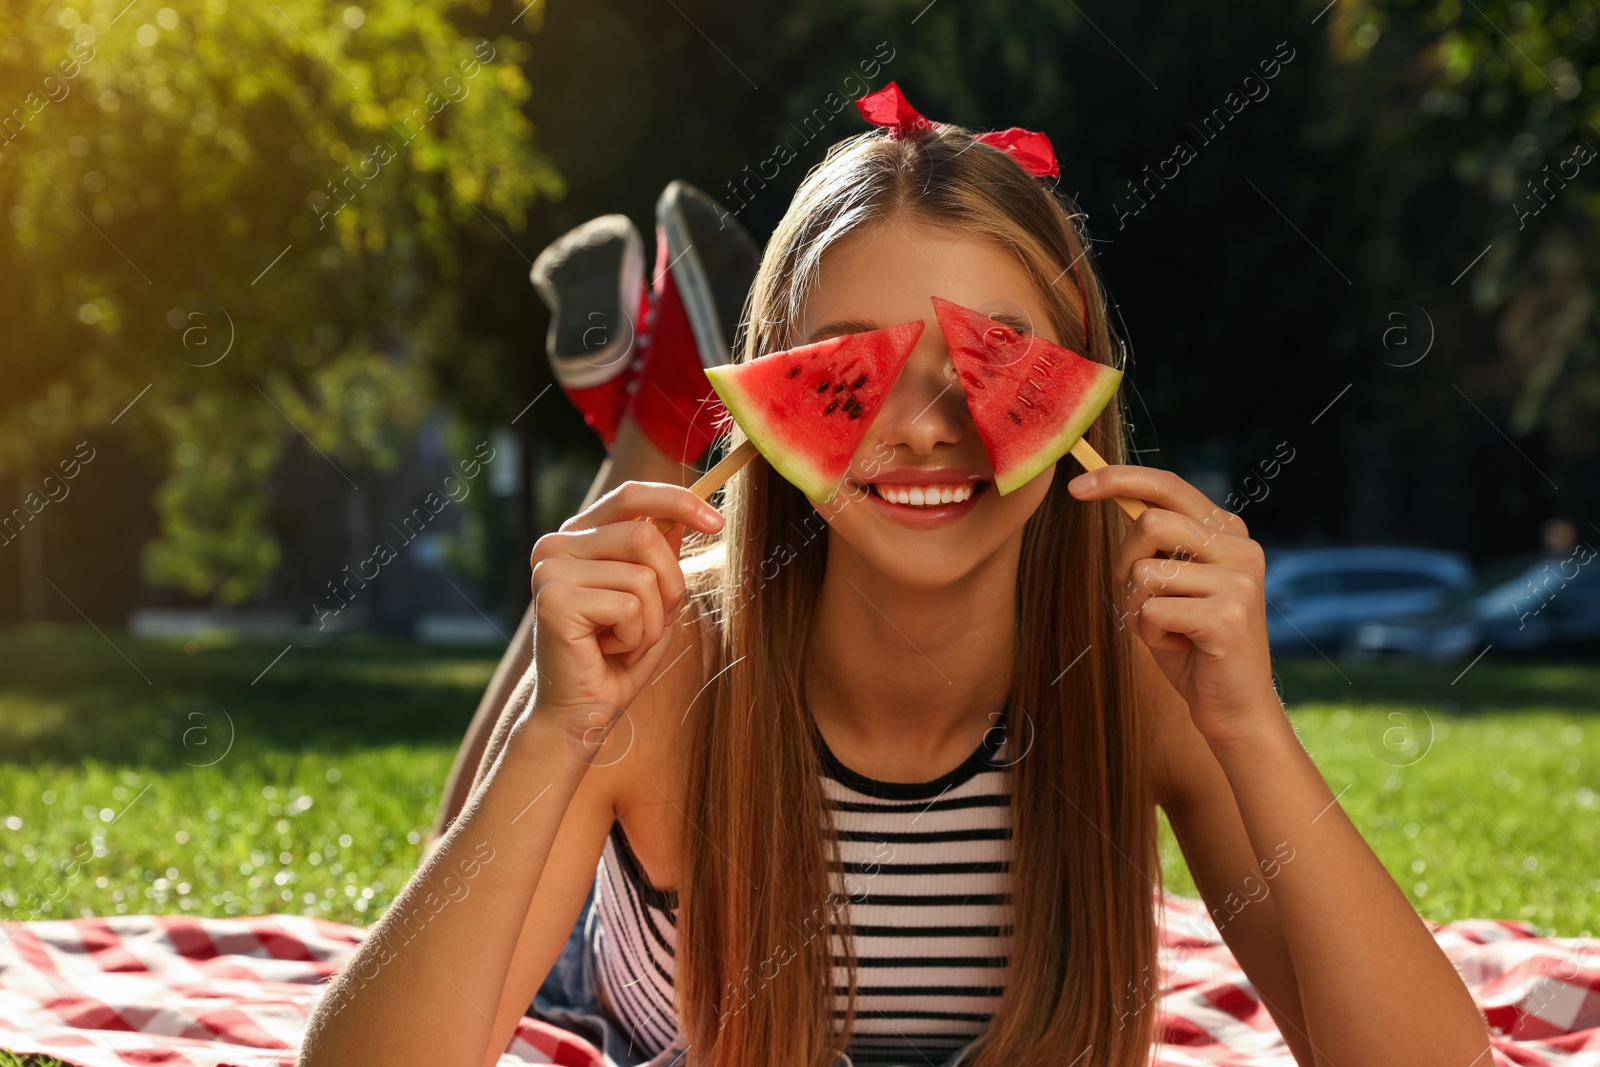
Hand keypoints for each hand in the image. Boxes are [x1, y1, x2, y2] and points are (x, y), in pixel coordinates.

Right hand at [527, 481, 723, 745]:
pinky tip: (609, 653)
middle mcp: (555, 546)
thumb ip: (660, 556)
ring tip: (624, 643)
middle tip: (650, 623)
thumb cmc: (617, 658)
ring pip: (644, 575)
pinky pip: (630, 606)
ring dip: (652, 620)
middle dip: (670, 584)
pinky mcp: (554, 601)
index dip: (678, 501)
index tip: (716, 522)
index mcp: (576, 537)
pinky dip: (636, 638)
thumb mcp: (651, 599)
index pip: (630, 496)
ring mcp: (550, 571)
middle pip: (646, 535)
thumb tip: (681, 517)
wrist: (581, 713)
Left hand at [1067, 466, 1277, 743]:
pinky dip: (1149, 635)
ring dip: (1138, 607)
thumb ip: (1154, 543)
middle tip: (1138, 596)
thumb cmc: (1191, 642)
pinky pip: (1150, 612)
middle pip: (1149, 522)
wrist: (1233, 706)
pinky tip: (1181, 647)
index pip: (1168, 485)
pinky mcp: (1228, 616)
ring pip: (1145, 571)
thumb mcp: (1171, 583)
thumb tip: (1109, 491)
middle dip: (1123, 561)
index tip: (1076, 485)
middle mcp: (1241, 547)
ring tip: (1170, 628)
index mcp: (1228, 531)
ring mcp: (1239, 580)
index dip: (1119, 478)